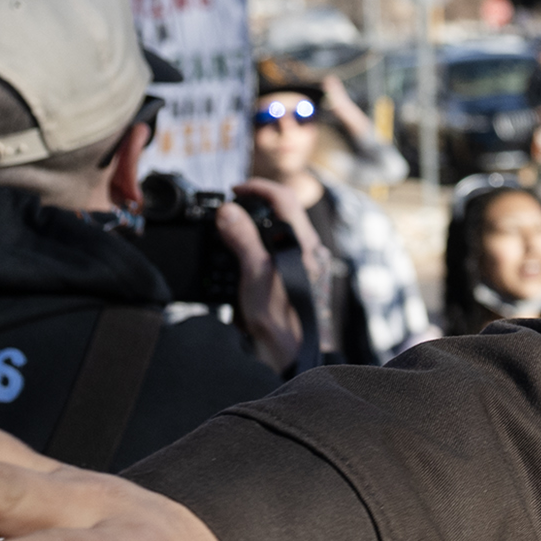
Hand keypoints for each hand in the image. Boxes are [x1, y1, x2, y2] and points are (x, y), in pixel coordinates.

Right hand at [224, 175, 329, 372]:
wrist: (292, 353)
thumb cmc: (281, 319)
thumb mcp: (255, 273)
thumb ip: (243, 239)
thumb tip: (229, 211)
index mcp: (304, 244)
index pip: (285, 198)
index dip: (258, 188)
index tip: (235, 190)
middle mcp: (311, 251)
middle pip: (283, 212)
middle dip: (255, 206)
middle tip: (230, 210)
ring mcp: (307, 265)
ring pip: (281, 232)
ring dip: (257, 225)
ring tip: (232, 232)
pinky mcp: (300, 278)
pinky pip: (279, 251)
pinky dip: (260, 245)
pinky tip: (243, 257)